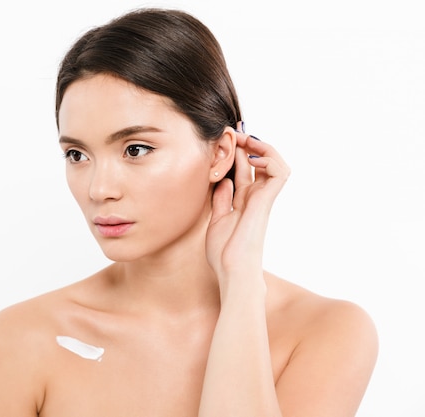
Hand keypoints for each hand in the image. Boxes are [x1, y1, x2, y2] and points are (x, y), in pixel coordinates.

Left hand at [206, 126, 289, 293]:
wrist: (232, 271)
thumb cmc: (224, 253)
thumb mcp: (216, 219)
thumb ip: (221, 200)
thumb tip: (222, 181)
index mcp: (243, 200)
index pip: (245, 167)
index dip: (239, 150)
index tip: (227, 135)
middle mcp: (255, 196)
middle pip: (259, 160)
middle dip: (249, 142)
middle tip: (234, 130)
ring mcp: (262, 198)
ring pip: (275, 162)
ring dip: (262, 146)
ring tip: (245, 140)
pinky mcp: (266, 201)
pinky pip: (279, 173)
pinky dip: (269, 159)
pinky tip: (251, 157)